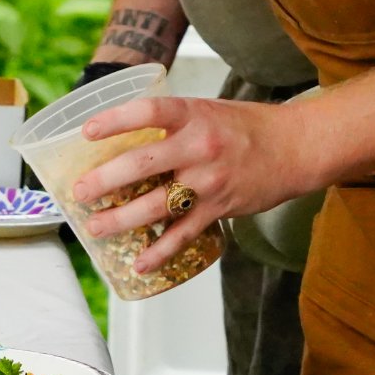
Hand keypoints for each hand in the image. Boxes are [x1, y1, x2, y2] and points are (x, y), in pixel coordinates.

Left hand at [68, 94, 314, 274]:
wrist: (295, 148)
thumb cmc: (245, 127)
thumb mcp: (206, 110)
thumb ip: (170, 123)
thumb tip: (123, 136)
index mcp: (193, 114)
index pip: (148, 112)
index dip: (115, 120)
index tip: (86, 131)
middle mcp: (200, 146)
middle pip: (143, 164)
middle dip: (105, 180)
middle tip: (79, 192)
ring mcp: (210, 180)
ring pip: (158, 205)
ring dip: (122, 219)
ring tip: (95, 227)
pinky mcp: (220, 208)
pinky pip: (184, 235)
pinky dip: (160, 252)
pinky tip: (139, 264)